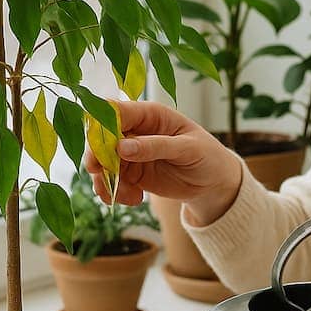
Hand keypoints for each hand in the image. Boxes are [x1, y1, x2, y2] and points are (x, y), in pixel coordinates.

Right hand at [83, 100, 242, 220]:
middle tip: (101, 174)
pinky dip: (116, 193)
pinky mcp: (131, 173)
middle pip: (102, 138)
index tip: (100, 148)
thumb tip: (121, 147)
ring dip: (106, 181)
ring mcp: (131, 152)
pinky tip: (135, 199)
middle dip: (97, 158)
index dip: (102, 126)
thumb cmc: (207, 156)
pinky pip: (111, 181)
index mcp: (150, 114)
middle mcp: (136, 131)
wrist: (213, 182)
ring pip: (103, 162)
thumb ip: (155, 146)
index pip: (116, 111)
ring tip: (126, 196)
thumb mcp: (187, 148)